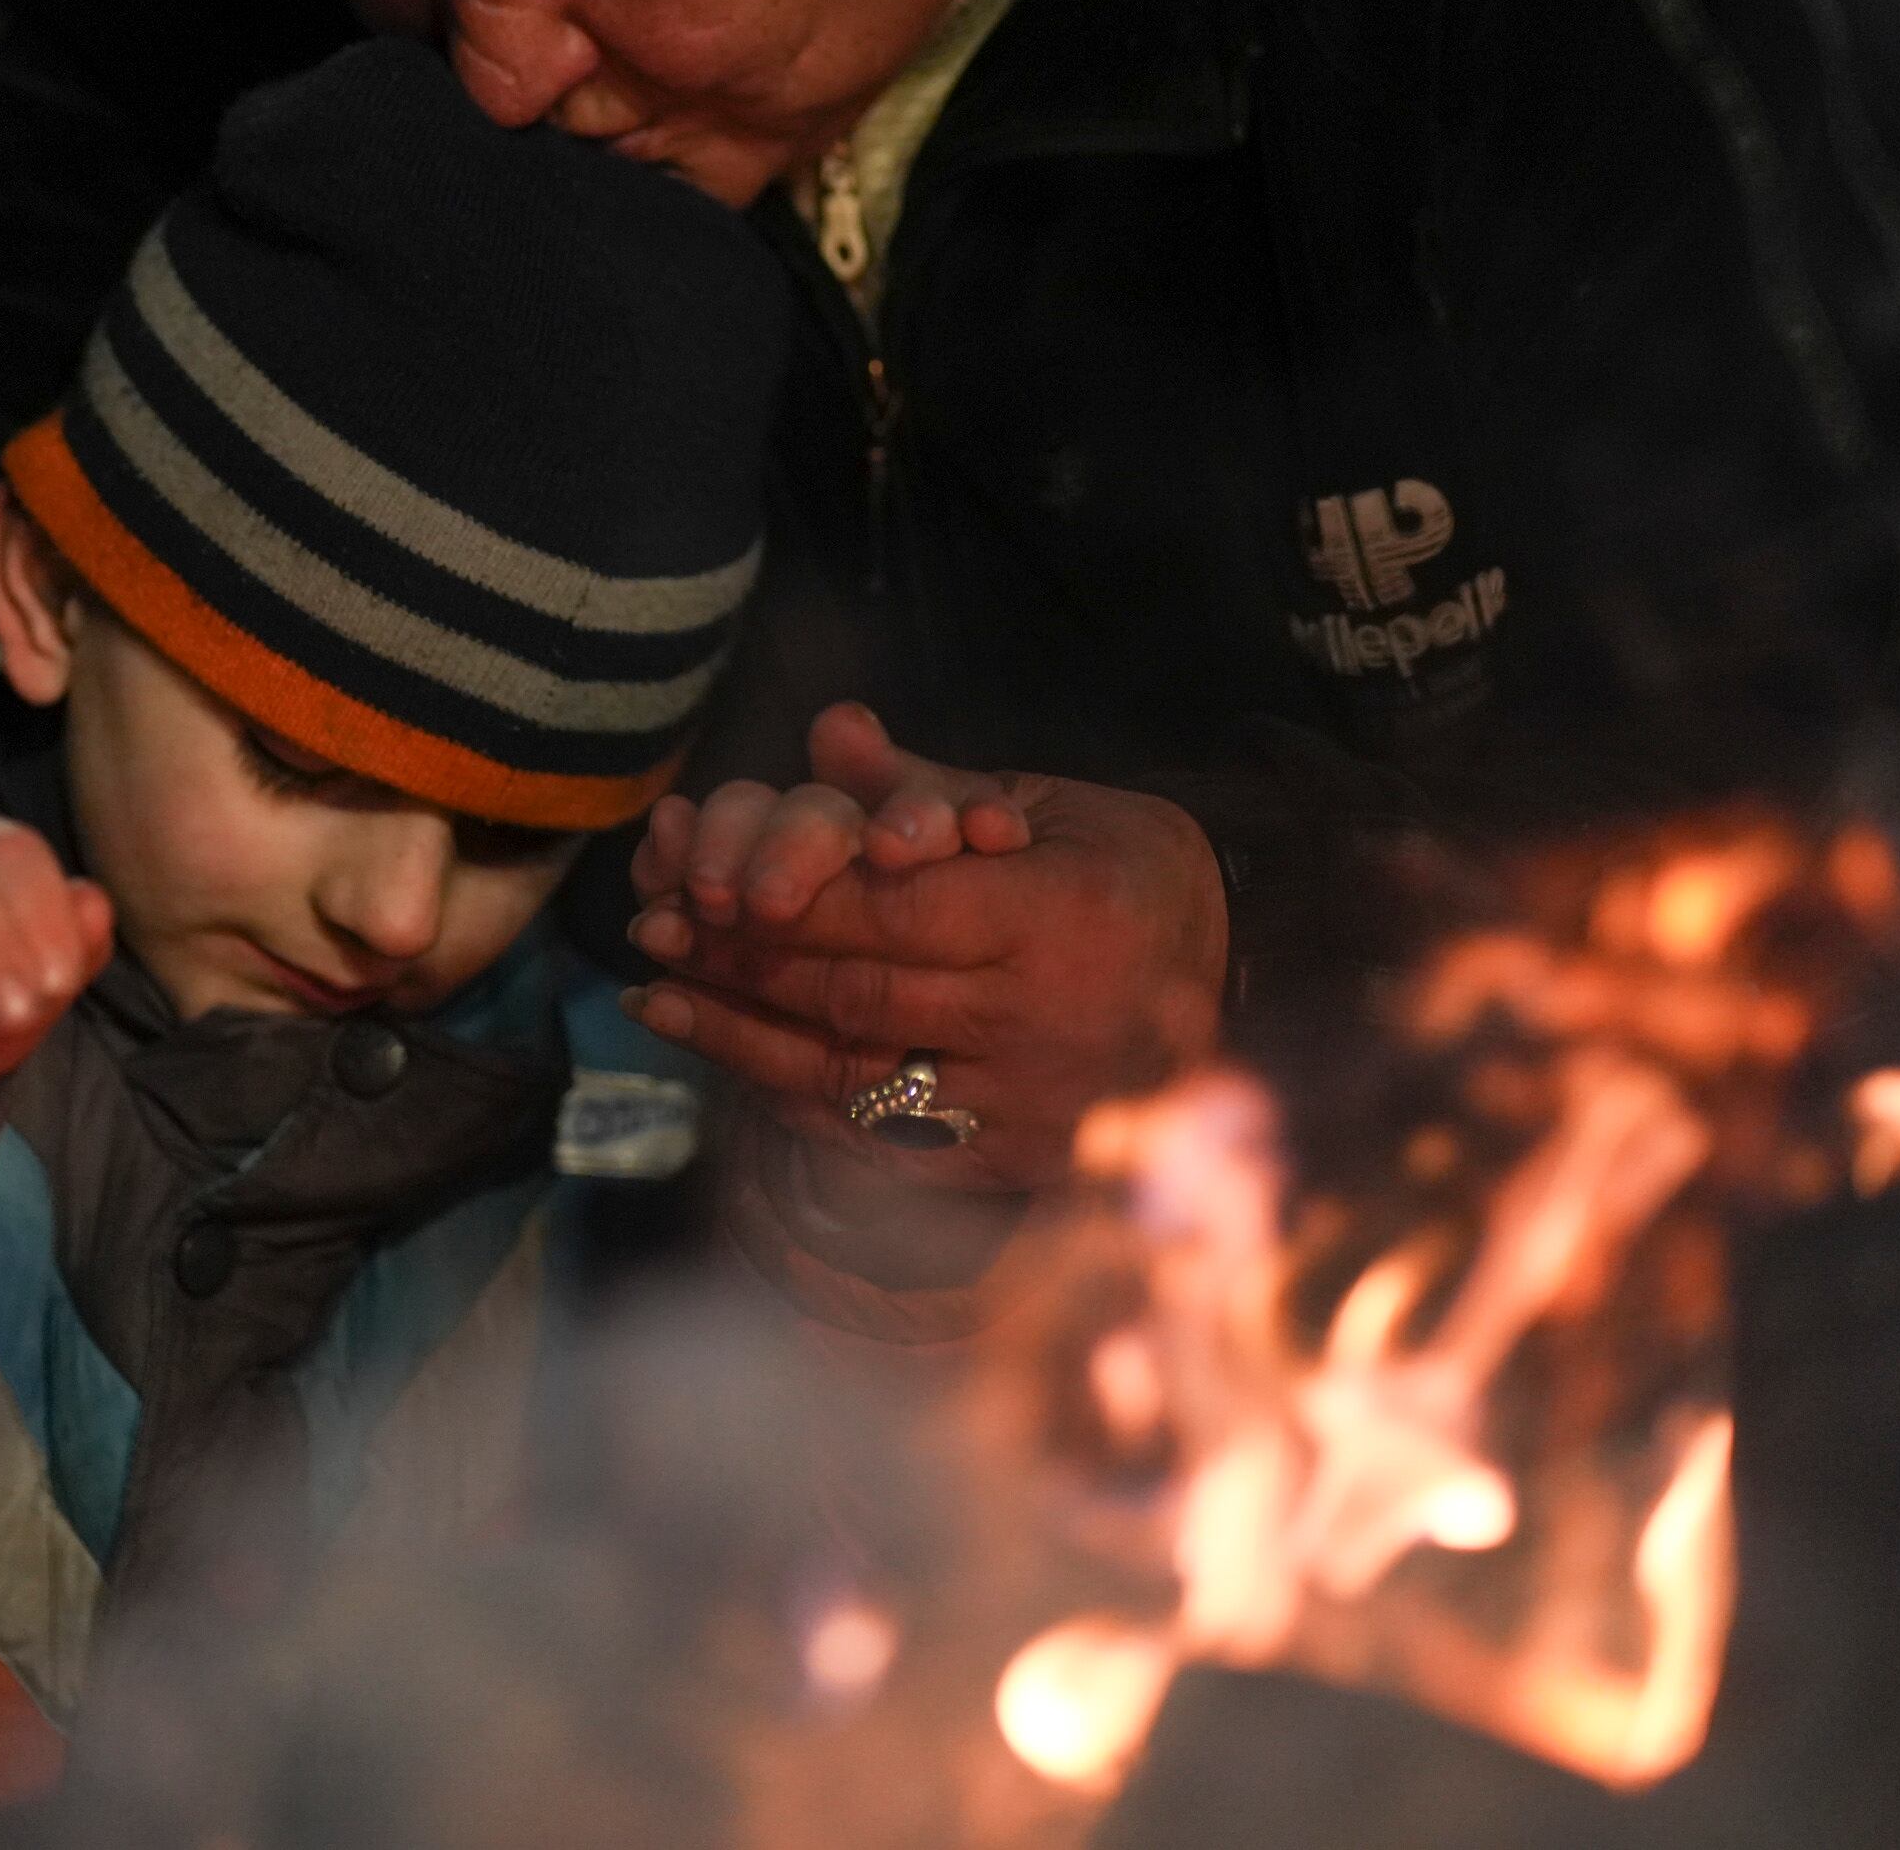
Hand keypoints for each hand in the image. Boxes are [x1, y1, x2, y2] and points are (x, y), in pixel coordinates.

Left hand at [623, 705, 1226, 1190]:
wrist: (1248, 999)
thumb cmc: (1140, 879)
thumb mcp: (1057, 805)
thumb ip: (931, 784)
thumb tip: (828, 735)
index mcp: (1060, 921)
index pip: (890, 914)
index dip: (786, 901)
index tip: (698, 880)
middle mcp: (1042, 1025)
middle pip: (855, 994)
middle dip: (739, 963)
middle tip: (651, 932)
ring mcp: (1027, 1107)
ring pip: (853, 1075)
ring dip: (740, 1036)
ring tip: (656, 996)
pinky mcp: (1013, 1164)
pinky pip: (880, 1139)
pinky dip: (796, 1102)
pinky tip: (734, 1063)